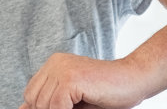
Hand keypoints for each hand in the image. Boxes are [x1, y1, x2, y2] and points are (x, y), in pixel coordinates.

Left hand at [19, 53, 156, 108]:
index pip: (31, 94)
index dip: (41, 108)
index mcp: (54, 64)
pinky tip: (84, 106)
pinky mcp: (70, 78)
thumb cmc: (109, 93)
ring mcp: (62, 69)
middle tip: (76, 107)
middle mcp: (55, 63)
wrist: (135, 80)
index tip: (64, 108)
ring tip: (83, 106)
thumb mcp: (74, 101)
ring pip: (43, 104)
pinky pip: (55, 106)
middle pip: (33, 99)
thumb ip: (50, 103)